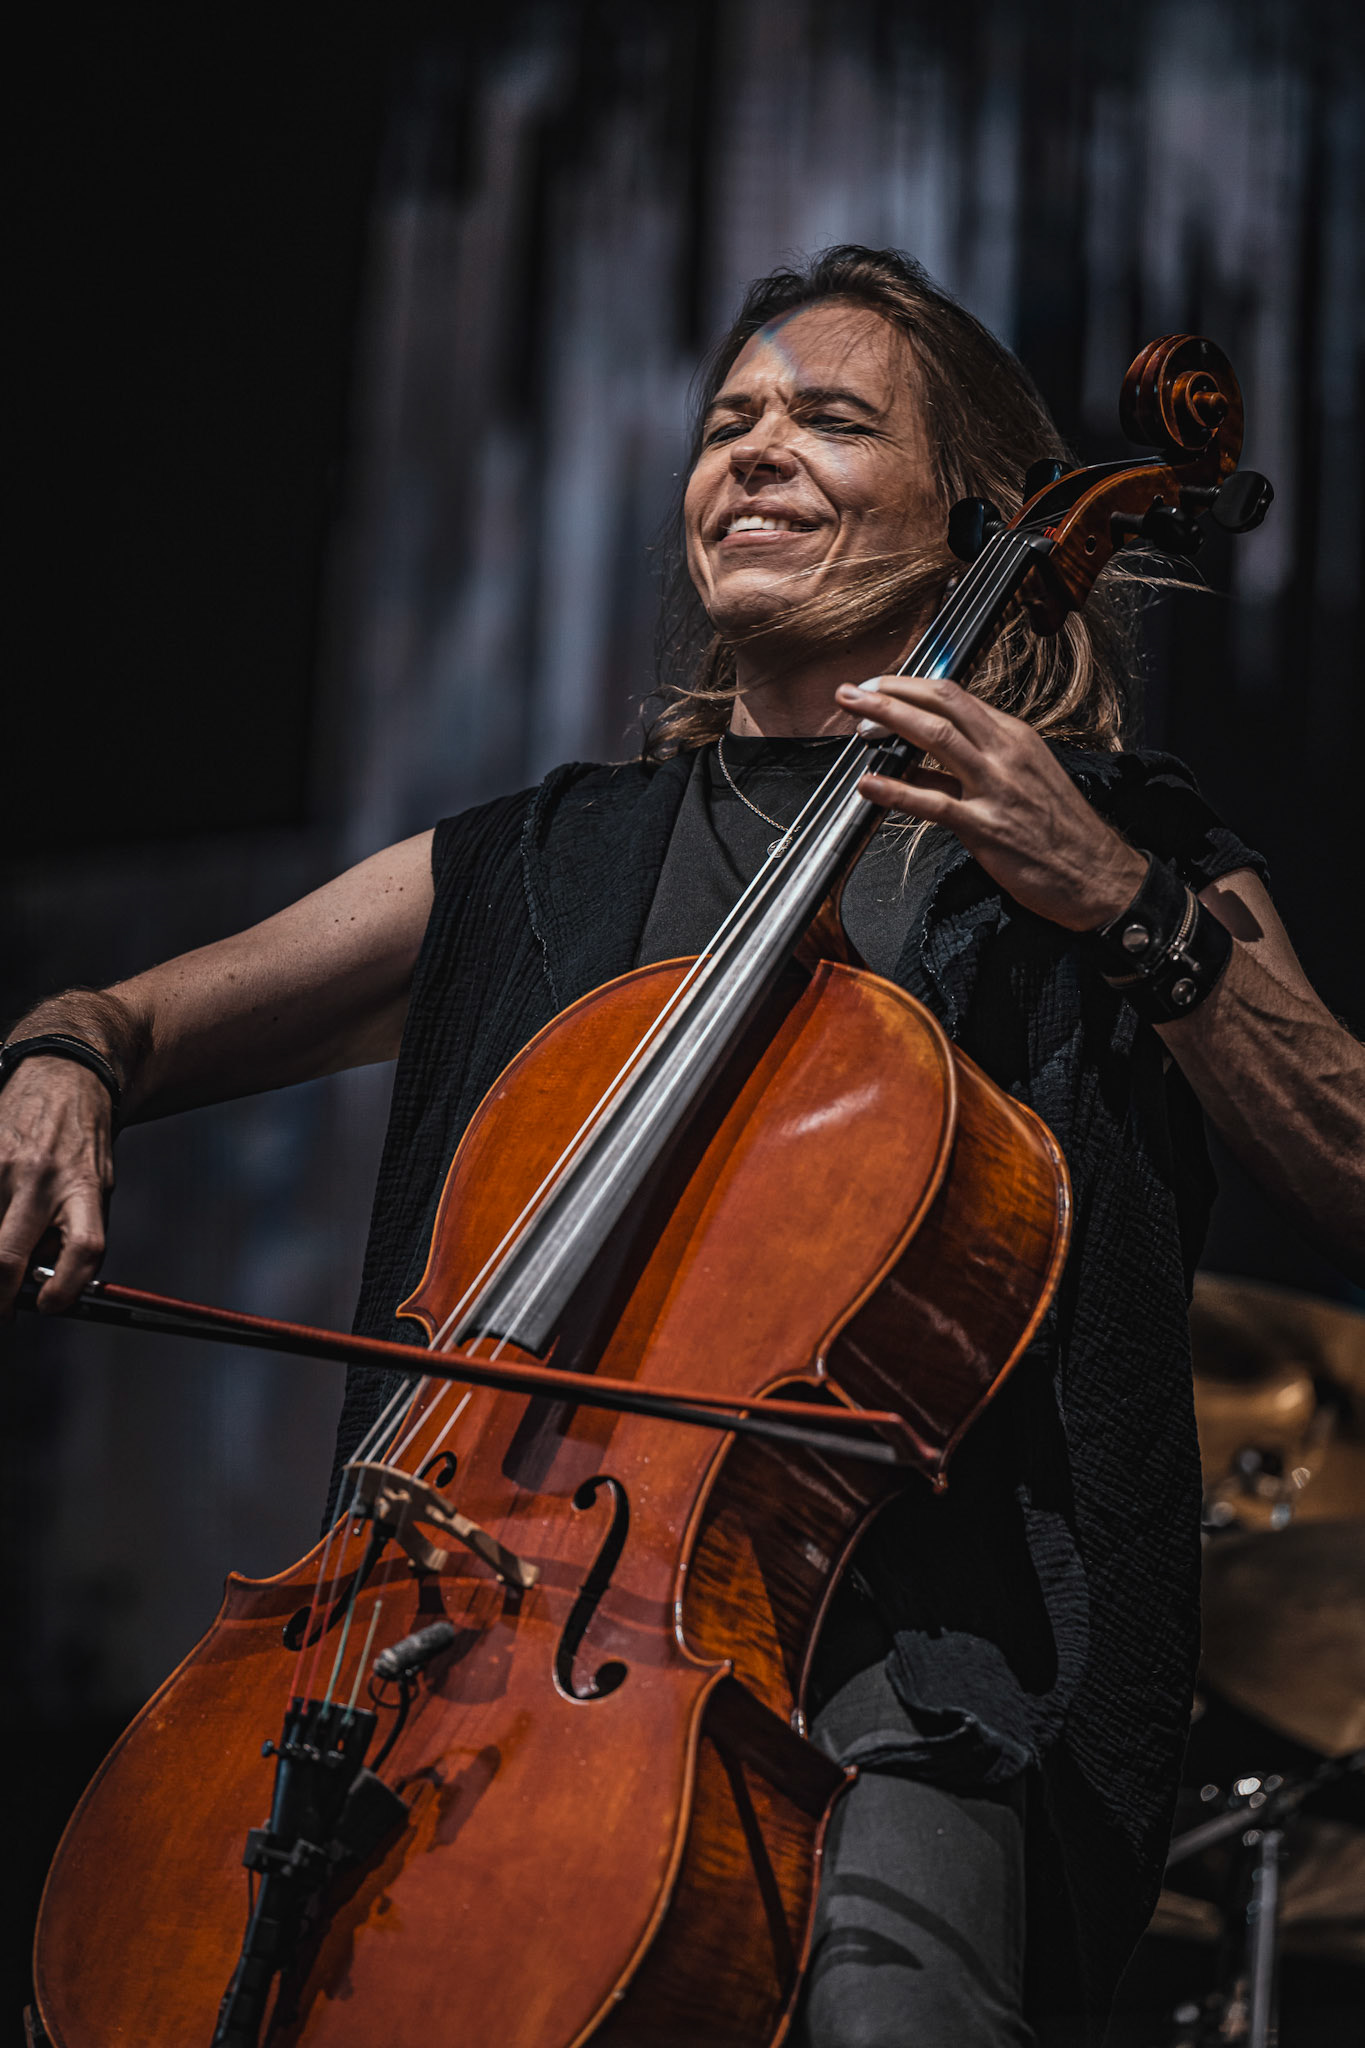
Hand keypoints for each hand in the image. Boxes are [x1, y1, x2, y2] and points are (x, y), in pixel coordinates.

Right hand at [0, 1059, 112, 1313]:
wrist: (64, 1077)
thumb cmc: (82, 1140)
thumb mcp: (97, 1184)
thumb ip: (75, 1229)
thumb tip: (41, 1282)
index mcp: (84, 1188)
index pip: (83, 1250)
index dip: (65, 1289)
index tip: (48, 1305)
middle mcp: (41, 1178)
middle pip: (7, 1258)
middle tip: (1, 1310)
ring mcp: (2, 1166)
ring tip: (3, 1264)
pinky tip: (0, 1221)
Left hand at [836, 675, 1146, 930]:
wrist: (1096, 874)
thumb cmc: (1058, 831)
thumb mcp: (1021, 780)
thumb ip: (970, 766)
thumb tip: (915, 760)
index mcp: (1013, 737)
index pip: (954, 695)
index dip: (909, 687)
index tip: (878, 688)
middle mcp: (1005, 753)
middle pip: (940, 704)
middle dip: (889, 693)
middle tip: (852, 694)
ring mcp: (996, 788)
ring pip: (935, 738)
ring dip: (887, 722)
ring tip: (853, 720)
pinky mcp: (988, 827)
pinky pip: (934, 803)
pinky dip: (896, 791)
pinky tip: (869, 785)